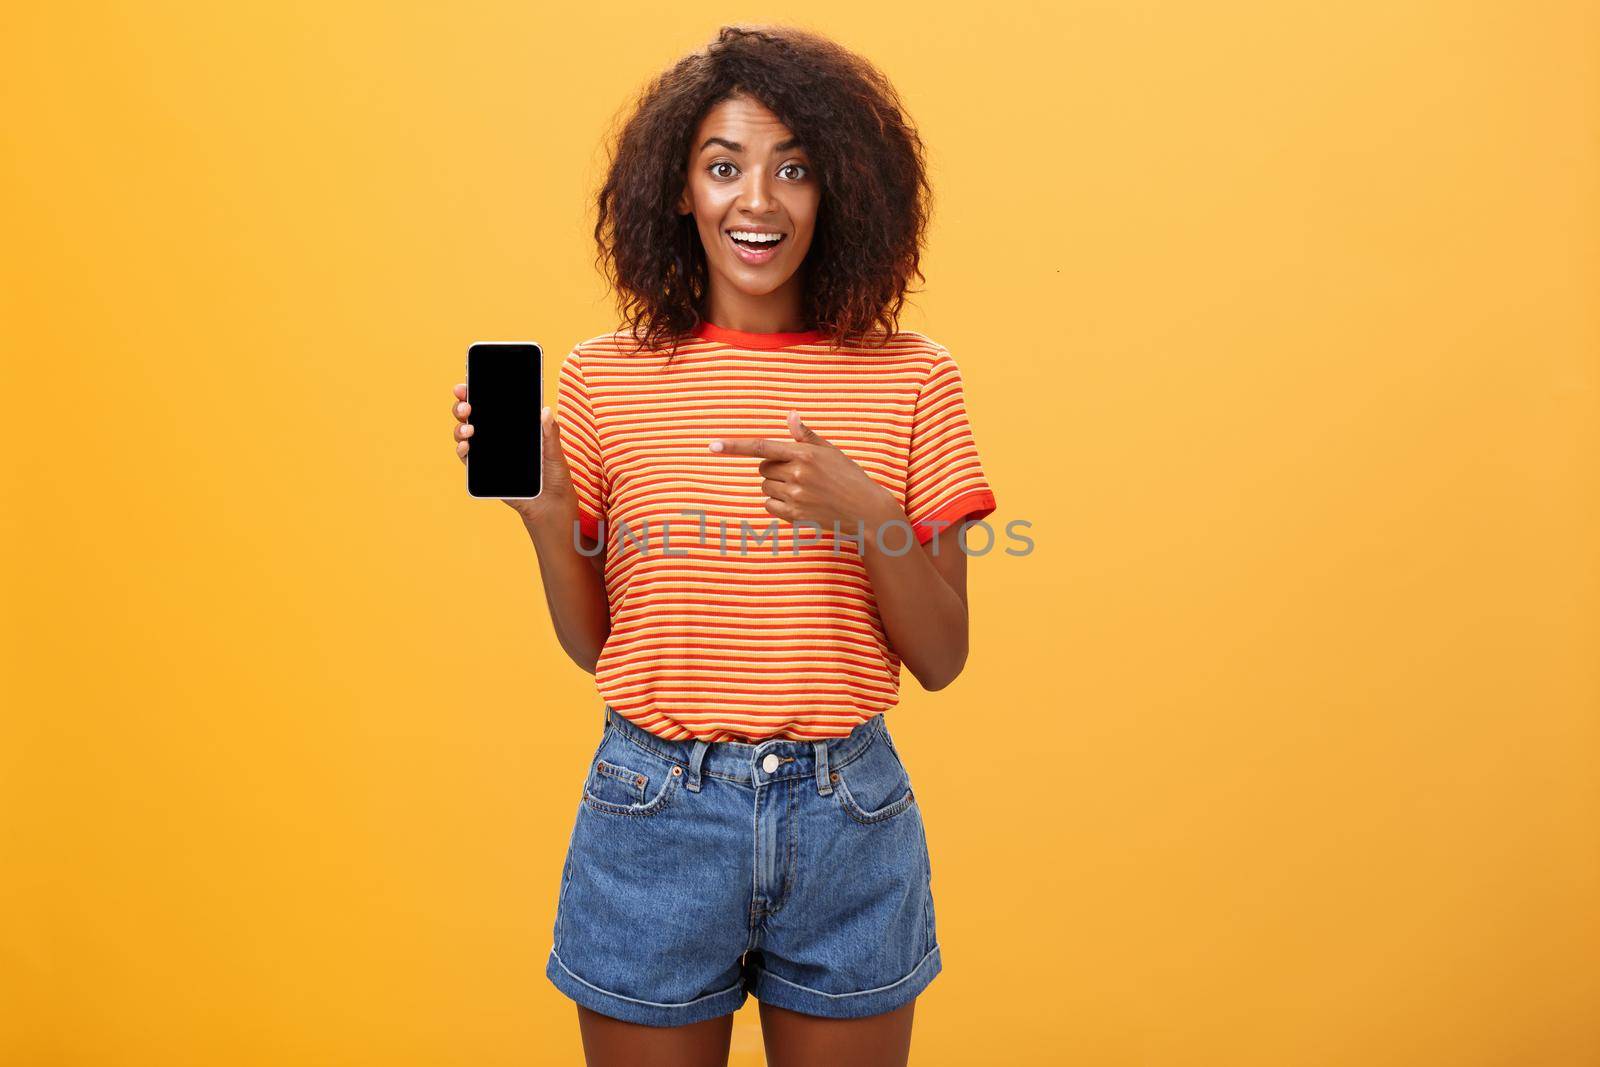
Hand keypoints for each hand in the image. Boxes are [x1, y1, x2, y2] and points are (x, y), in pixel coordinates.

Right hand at [451, 382, 579, 528]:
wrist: (551, 505)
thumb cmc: (554, 476)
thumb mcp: (554, 451)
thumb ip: (549, 433)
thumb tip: (545, 411)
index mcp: (512, 426)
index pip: (490, 404)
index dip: (475, 392)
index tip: (466, 383)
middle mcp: (497, 437)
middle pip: (472, 416)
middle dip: (463, 406)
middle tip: (466, 405)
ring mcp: (489, 454)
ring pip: (465, 435)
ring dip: (460, 429)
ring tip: (469, 429)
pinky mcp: (485, 472)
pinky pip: (468, 459)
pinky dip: (462, 451)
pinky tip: (466, 447)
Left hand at [708, 411, 901, 533]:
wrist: (866, 511)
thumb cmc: (850, 477)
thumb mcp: (831, 452)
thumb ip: (807, 436)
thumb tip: (790, 416)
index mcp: (805, 453)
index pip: (762, 446)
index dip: (734, 446)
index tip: (712, 446)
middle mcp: (798, 473)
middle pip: (763, 468)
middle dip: (773, 468)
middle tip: (797, 473)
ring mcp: (796, 496)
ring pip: (765, 487)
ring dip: (775, 486)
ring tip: (802, 488)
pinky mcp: (796, 515)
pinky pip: (769, 505)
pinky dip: (777, 503)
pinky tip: (798, 502)